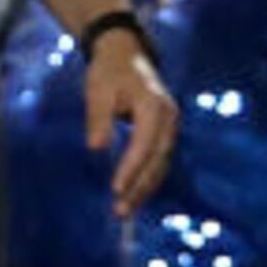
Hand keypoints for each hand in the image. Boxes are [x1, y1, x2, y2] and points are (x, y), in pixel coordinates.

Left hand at [84, 27, 175, 212]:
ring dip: (144, 189)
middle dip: (139, 187)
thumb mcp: (97, 90)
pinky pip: (158, 160)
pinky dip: (147, 178)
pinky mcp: (165, 132)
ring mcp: (170, 126)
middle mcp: (169, 118)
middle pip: (157, 160)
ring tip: (125, 211)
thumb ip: (98, 118)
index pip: (144, 144)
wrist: (126, 54)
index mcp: (154, 106)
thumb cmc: (108, 72)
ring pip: (160, 164)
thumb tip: (96, 148)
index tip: (116, 189)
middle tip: (120, 212)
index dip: (131, 169)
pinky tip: (133, 196)